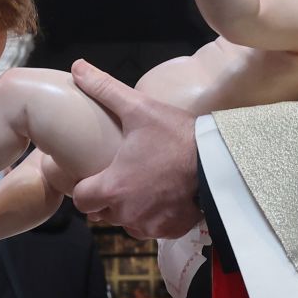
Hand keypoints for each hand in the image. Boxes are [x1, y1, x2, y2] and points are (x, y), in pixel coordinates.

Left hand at [67, 60, 201, 237]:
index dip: (85, 187)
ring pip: (128, 223)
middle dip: (108, 199)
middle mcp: (127, 213)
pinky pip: (153, 229)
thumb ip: (104, 89)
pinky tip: (162, 198)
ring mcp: (151, 225)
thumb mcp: (139, 108)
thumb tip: (78, 67)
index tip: (94, 175)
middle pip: (103, 213)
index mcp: (113, 188)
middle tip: (120, 176)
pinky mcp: (172, 230)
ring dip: (130, 210)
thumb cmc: (175, 136)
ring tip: (141, 187)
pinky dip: (155, 217)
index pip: (82, 200)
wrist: (219, 161)